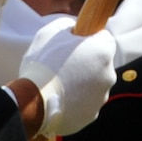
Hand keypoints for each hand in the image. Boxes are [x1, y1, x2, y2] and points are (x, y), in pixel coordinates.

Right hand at [19, 20, 115, 136]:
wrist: (32, 102)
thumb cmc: (42, 64)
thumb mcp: (50, 32)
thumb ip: (68, 26)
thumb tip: (74, 29)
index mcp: (102, 51)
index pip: (105, 38)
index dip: (90, 39)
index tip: (77, 44)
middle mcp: (109, 75)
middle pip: (101, 64)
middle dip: (87, 63)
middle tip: (64, 66)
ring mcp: (101, 97)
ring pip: (95, 86)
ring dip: (82, 84)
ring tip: (61, 85)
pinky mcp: (92, 115)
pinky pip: (86, 104)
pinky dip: (77, 102)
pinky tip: (61, 100)